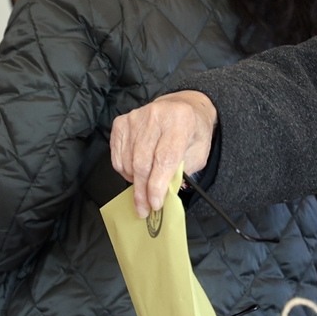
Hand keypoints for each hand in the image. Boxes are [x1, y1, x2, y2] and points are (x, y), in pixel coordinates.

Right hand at [110, 90, 217, 217]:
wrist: (182, 106)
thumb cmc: (192, 132)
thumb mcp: (198, 152)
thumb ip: (182, 171)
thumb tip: (163, 193)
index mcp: (181, 121)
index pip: (164, 158)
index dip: (157, 185)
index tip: (155, 204)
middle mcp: (156, 115)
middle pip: (143, 162)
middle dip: (143, 191)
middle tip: (144, 209)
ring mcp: (135, 117)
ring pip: (128, 161)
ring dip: (135, 182)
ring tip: (144, 188)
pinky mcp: (121, 122)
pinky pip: (118, 156)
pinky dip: (126, 171)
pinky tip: (137, 173)